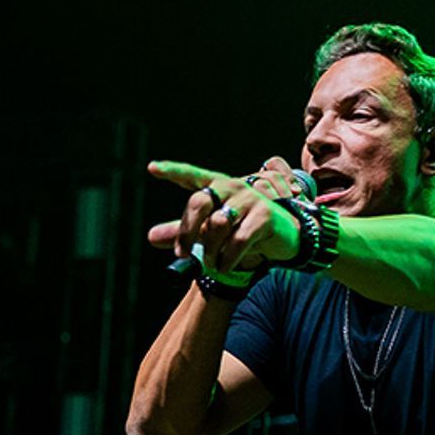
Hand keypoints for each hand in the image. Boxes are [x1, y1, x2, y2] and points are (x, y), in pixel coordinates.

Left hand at [147, 158, 304, 273]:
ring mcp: (250, 198)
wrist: (284, 237)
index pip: (192, 176)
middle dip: (187, 232)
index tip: (152, 168)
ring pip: (217, 224)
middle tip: (182, 253)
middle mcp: (233, 187)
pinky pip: (237, 240)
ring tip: (213, 262)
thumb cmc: (244, 229)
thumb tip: (150, 237)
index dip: (172, 171)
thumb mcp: (211, 231)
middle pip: (199, 202)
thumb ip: (184, 231)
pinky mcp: (264, 215)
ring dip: (211, 250)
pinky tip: (226, 266)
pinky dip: (228, 258)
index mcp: (217, 186)